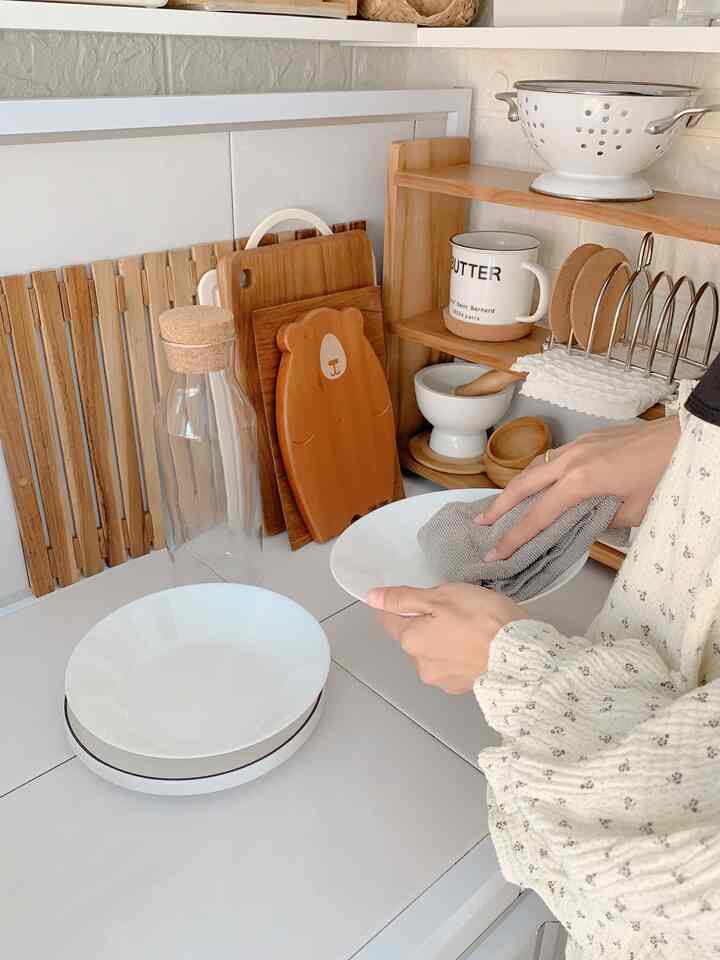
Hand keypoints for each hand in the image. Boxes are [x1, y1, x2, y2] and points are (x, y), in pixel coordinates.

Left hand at [367, 583, 522, 693]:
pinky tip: (479, 646)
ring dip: (444, 641)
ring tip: (471, 629)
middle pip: (414, 638)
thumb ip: (404, 598)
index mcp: (411, 640)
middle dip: (427, 625)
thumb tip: (371, 598)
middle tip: (454, 610)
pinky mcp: (464, 688)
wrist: (523, 655)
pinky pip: (454, 666)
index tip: (415, 598)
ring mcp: (443, 680)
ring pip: (434, 653)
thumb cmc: (480, 618)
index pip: (390, 621)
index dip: (398, 606)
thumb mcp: (441, 597)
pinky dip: (461, 655)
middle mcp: (421, 665)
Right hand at [477, 415, 680, 561]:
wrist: (684, 438)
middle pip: (523, 484)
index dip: (514, 538)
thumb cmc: (663, 476)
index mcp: (580, 482)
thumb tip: (584, 524)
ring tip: (503, 505)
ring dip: (516, 487)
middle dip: (499, 505)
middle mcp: (571, 460)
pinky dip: (538, 473)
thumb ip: (602, 519)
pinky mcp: (589, 439)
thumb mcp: (633, 512)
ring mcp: (579, 445)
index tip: (494, 554)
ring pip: (536, 467)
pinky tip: (540, 484)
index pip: (538, 516)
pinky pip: (553, 458)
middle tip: (481, 523)